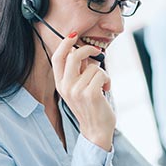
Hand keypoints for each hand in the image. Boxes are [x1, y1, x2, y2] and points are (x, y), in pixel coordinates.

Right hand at [52, 32, 115, 150]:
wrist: (96, 131)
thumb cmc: (90, 108)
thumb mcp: (78, 89)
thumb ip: (77, 72)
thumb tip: (82, 51)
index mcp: (60, 84)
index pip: (57, 58)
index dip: (65, 43)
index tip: (74, 34)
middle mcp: (66, 87)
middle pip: (73, 56)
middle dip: (88, 50)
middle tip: (97, 52)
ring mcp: (77, 91)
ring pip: (92, 67)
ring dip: (102, 73)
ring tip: (102, 85)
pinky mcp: (90, 94)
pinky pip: (101, 74)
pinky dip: (107, 80)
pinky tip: (106, 89)